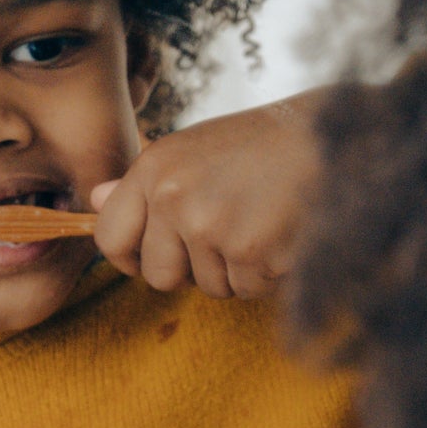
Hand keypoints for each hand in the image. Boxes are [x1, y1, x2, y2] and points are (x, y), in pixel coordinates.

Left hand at [90, 89, 327, 298]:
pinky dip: (267, 274)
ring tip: (262, 223)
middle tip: (227, 236)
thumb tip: (95, 201)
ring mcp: (210, 226)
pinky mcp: (250, 252)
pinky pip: (247, 290)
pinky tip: (282, 234)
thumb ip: (145, 182)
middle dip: (191, 271)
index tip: (153, 257)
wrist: (331, 137)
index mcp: (155, 168)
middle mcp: (174, 197)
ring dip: (236, 270)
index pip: (110, 237)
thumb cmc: (264, 145)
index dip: (130, 257)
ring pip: (209, 287)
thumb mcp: (194, 150)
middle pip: (159, 276)